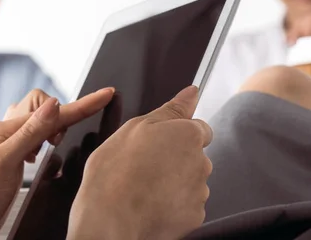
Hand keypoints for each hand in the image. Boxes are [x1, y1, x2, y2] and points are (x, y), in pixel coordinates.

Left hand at [0, 88, 114, 239]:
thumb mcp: (4, 163)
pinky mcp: (12, 162)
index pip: (50, 114)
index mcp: (4, 129)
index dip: (81, 105)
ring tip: (46, 152)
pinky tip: (39, 158)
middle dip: (61, 121)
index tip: (105, 95)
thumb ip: (29, 133)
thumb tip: (53, 104)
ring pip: (42, 127)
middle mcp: (7, 134)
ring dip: (52, 133)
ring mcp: (9, 147)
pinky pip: (35, 142)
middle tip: (55, 145)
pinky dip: (45, 145)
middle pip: (46, 113)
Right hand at [68, 86, 212, 239]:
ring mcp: (199, 192)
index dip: (176, 135)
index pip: (199, 128)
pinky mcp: (194, 217)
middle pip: (195, 155)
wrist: (109, 219)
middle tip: (144, 165)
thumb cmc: (115, 171)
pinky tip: (150, 204)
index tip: (156, 144)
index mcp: (188, 135)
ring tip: (143, 187)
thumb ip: (170, 110)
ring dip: (174, 181)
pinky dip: (173, 204)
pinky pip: (187, 205)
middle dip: (176, 158)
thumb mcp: (135, 128)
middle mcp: (201, 162)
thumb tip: (192, 92)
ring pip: (191, 181)